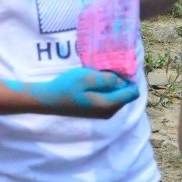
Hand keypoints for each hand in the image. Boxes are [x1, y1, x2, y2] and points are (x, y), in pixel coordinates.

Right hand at [7, 69, 139, 117]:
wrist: (49, 100)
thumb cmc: (68, 86)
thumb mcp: (88, 78)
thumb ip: (108, 80)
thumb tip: (123, 81)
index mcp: (109, 105)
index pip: (132, 92)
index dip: (130, 78)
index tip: (119, 68)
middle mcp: (109, 112)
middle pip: (126, 93)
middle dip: (121, 80)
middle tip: (107, 69)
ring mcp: (103, 113)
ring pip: (117, 95)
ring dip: (112, 84)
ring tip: (99, 73)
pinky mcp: (96, 110)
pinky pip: (109, 97)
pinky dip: (105, 88)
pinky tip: (94, 81)